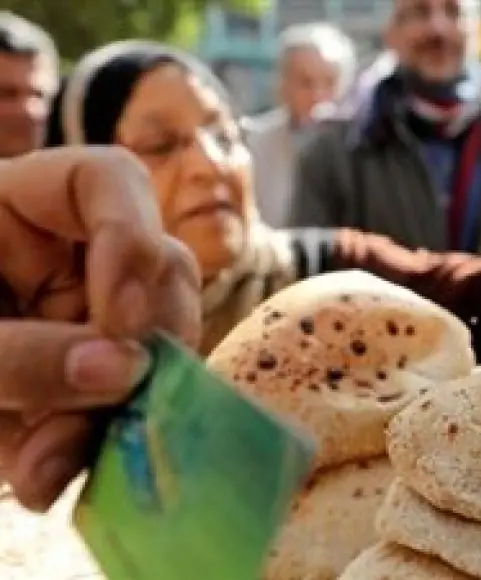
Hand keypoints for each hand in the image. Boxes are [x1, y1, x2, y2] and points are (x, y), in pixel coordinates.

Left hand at [0, 146, 200, 511]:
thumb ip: (20, 356)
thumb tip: (124, 374)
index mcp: (19, 208)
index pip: (109, 181)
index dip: (133, 235)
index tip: (122, 315)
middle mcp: (71, 256)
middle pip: (160, 268)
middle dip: (148, 338)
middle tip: (119, 395)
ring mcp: (87, 315)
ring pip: (159, 341)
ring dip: (123, 404)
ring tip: (54, 462)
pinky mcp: (86, 377)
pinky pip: (124, 401)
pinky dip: (93, 442)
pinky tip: (47, 476)